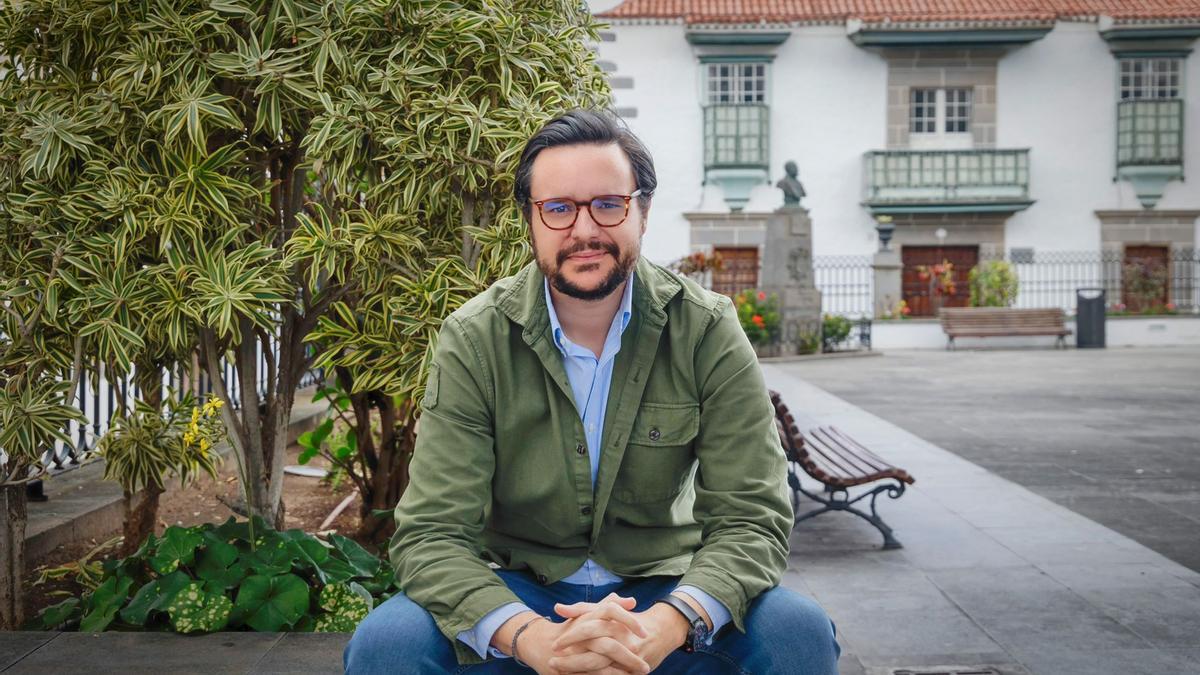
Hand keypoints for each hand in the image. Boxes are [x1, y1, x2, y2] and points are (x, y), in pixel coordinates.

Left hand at [550, 594, 688, 673]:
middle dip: (571, 658)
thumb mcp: (606, 611)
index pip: (588, 628)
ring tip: (561, 672)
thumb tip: (558, 608)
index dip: (570, 636)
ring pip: (600, 667)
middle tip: (553, 661)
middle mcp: (623, 638)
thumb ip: (582, 609)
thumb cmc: (627, 620)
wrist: (661, 630)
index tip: (555, 644)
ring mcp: (629, 656)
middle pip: (593, 650)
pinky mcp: (633, 669)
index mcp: (614, 621)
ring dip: (579, 671)